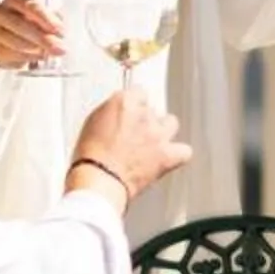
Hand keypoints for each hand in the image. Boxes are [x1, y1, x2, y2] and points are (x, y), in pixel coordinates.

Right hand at [0, 0, 68, 66]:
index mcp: (12, 0)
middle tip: (59, 48)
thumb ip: (49, 19)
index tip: (59, 30)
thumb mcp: (37, 14)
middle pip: (20, 25)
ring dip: (36, 49)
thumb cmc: (23, 21)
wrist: (0, 33)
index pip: (29, 5)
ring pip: (15, 41)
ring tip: (50, 53)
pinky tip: (39, 57)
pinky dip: (28, 57)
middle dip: (42, 38)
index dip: (46, 18)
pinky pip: (12, 54)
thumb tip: (61, 31)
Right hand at [69, 91, 191, 202]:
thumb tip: (118, 114)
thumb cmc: (90, 157)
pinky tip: (169, 157)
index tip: (128, 112)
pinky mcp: (167, 156)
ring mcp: (158, 135)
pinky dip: (178, 154)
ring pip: (171, 123)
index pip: (138, 92)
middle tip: (133, 133)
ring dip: (163, 130)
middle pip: (152, 109)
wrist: (99, 181)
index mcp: (124, 102)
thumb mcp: (92, 123)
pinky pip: (184, 151)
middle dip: (144, 119)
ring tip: (152, 142)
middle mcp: (145, 115)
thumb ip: (111, 113)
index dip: (132, 104)